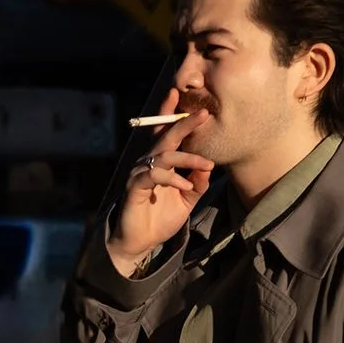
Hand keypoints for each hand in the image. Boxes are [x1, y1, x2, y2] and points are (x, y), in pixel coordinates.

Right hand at [109, 89, 213, 274]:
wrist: (140, 242)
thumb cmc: (161, 218)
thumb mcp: (187, 200)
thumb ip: (197, 182)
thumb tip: (209, 166)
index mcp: (161, 162)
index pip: (168, 134)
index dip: (175, 115)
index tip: (192, 100)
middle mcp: (149, 162)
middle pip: (166, 136)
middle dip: (184, 123)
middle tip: (203, 113)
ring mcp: (140, 172)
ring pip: (165, 155)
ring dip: (188, 158)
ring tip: (208, 165)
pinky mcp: (134, 186)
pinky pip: (154, 176)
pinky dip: (173, 179)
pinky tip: (186, 187)